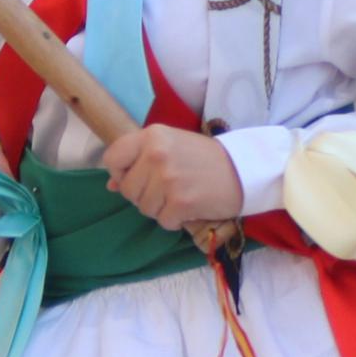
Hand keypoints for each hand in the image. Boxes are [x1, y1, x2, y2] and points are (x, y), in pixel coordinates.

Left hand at [103, 124, 242, 230]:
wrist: (244, 169)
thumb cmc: (205, 158)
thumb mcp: (170, 147)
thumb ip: (139, 160)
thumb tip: (111, 184)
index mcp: (151, 135)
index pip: (112, 158)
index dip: (121, 172)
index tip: (138, 176)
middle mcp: (156, 154)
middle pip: (128, 189)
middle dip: (143, 195)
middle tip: (168, 188)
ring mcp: (168, 179)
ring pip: (144, 208)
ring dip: (160, 208)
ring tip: (181, 195)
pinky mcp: (181, 202)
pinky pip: (163, 221)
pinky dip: (175, 220)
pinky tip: (189, 207)